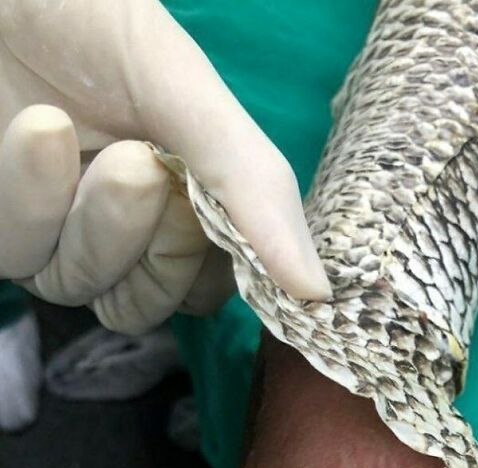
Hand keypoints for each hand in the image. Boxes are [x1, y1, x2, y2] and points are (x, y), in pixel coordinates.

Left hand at [0, 0, 328, 334]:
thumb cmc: (91, 23)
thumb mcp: (189, 94)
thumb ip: (255, 188)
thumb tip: (318, 293)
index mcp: (187, 201)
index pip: (215, 285)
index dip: (213, 264)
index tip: (204, 208)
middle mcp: (127, 231)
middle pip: (156, 300)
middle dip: (152, 241)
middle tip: (142, 162)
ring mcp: (62, 237)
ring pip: (88, 291)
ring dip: (90, 218)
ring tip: (69, 131)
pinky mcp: (7, 235)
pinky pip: (23, 262)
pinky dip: (31, 197)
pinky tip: (35, 130)